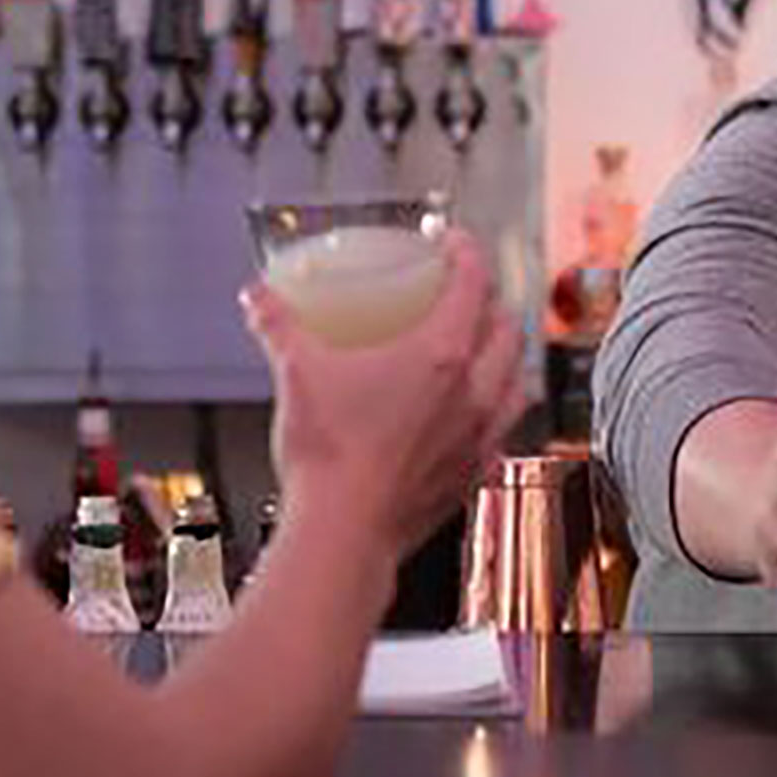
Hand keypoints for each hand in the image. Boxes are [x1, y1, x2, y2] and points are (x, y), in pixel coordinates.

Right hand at [240, 229, 525, 561]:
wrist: (343, 533)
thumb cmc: (329, 455)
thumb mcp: (297, 373)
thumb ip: (278, 326)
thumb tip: (258, 297)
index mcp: (442, 354)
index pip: (473, 285)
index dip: (467, 254)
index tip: (454, 243)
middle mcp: (475, 391)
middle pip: (508, 330)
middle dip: (495, 304)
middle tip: (471, 296)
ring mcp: (480, 434)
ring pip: (519, 382)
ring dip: (509, 359)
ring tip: (489, 352)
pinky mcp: (473, 474)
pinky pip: (503, 434)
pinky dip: (497, 416)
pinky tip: (478, 419)